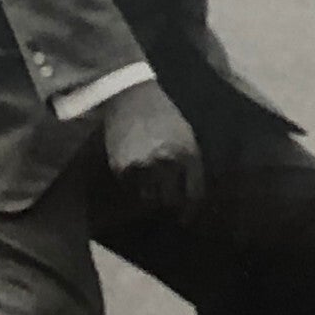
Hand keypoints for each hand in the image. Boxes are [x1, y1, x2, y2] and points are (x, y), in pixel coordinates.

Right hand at [103, 80, 203, 218]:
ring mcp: (142, 166)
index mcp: (187, 154)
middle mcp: (166, 163)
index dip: (190, 210)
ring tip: (149, 188)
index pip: (193, 193)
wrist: (131, 96)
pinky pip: (129, 188)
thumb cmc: (164, 115)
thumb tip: (191, 189)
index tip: (185, 218)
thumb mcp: (186, 135)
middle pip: (169, 200)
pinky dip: (132, 186)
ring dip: (150, 196)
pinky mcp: (121, 167)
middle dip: (169, 203)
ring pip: (148, 198)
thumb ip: (190, 162)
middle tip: (166, 202)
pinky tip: (134, 176)